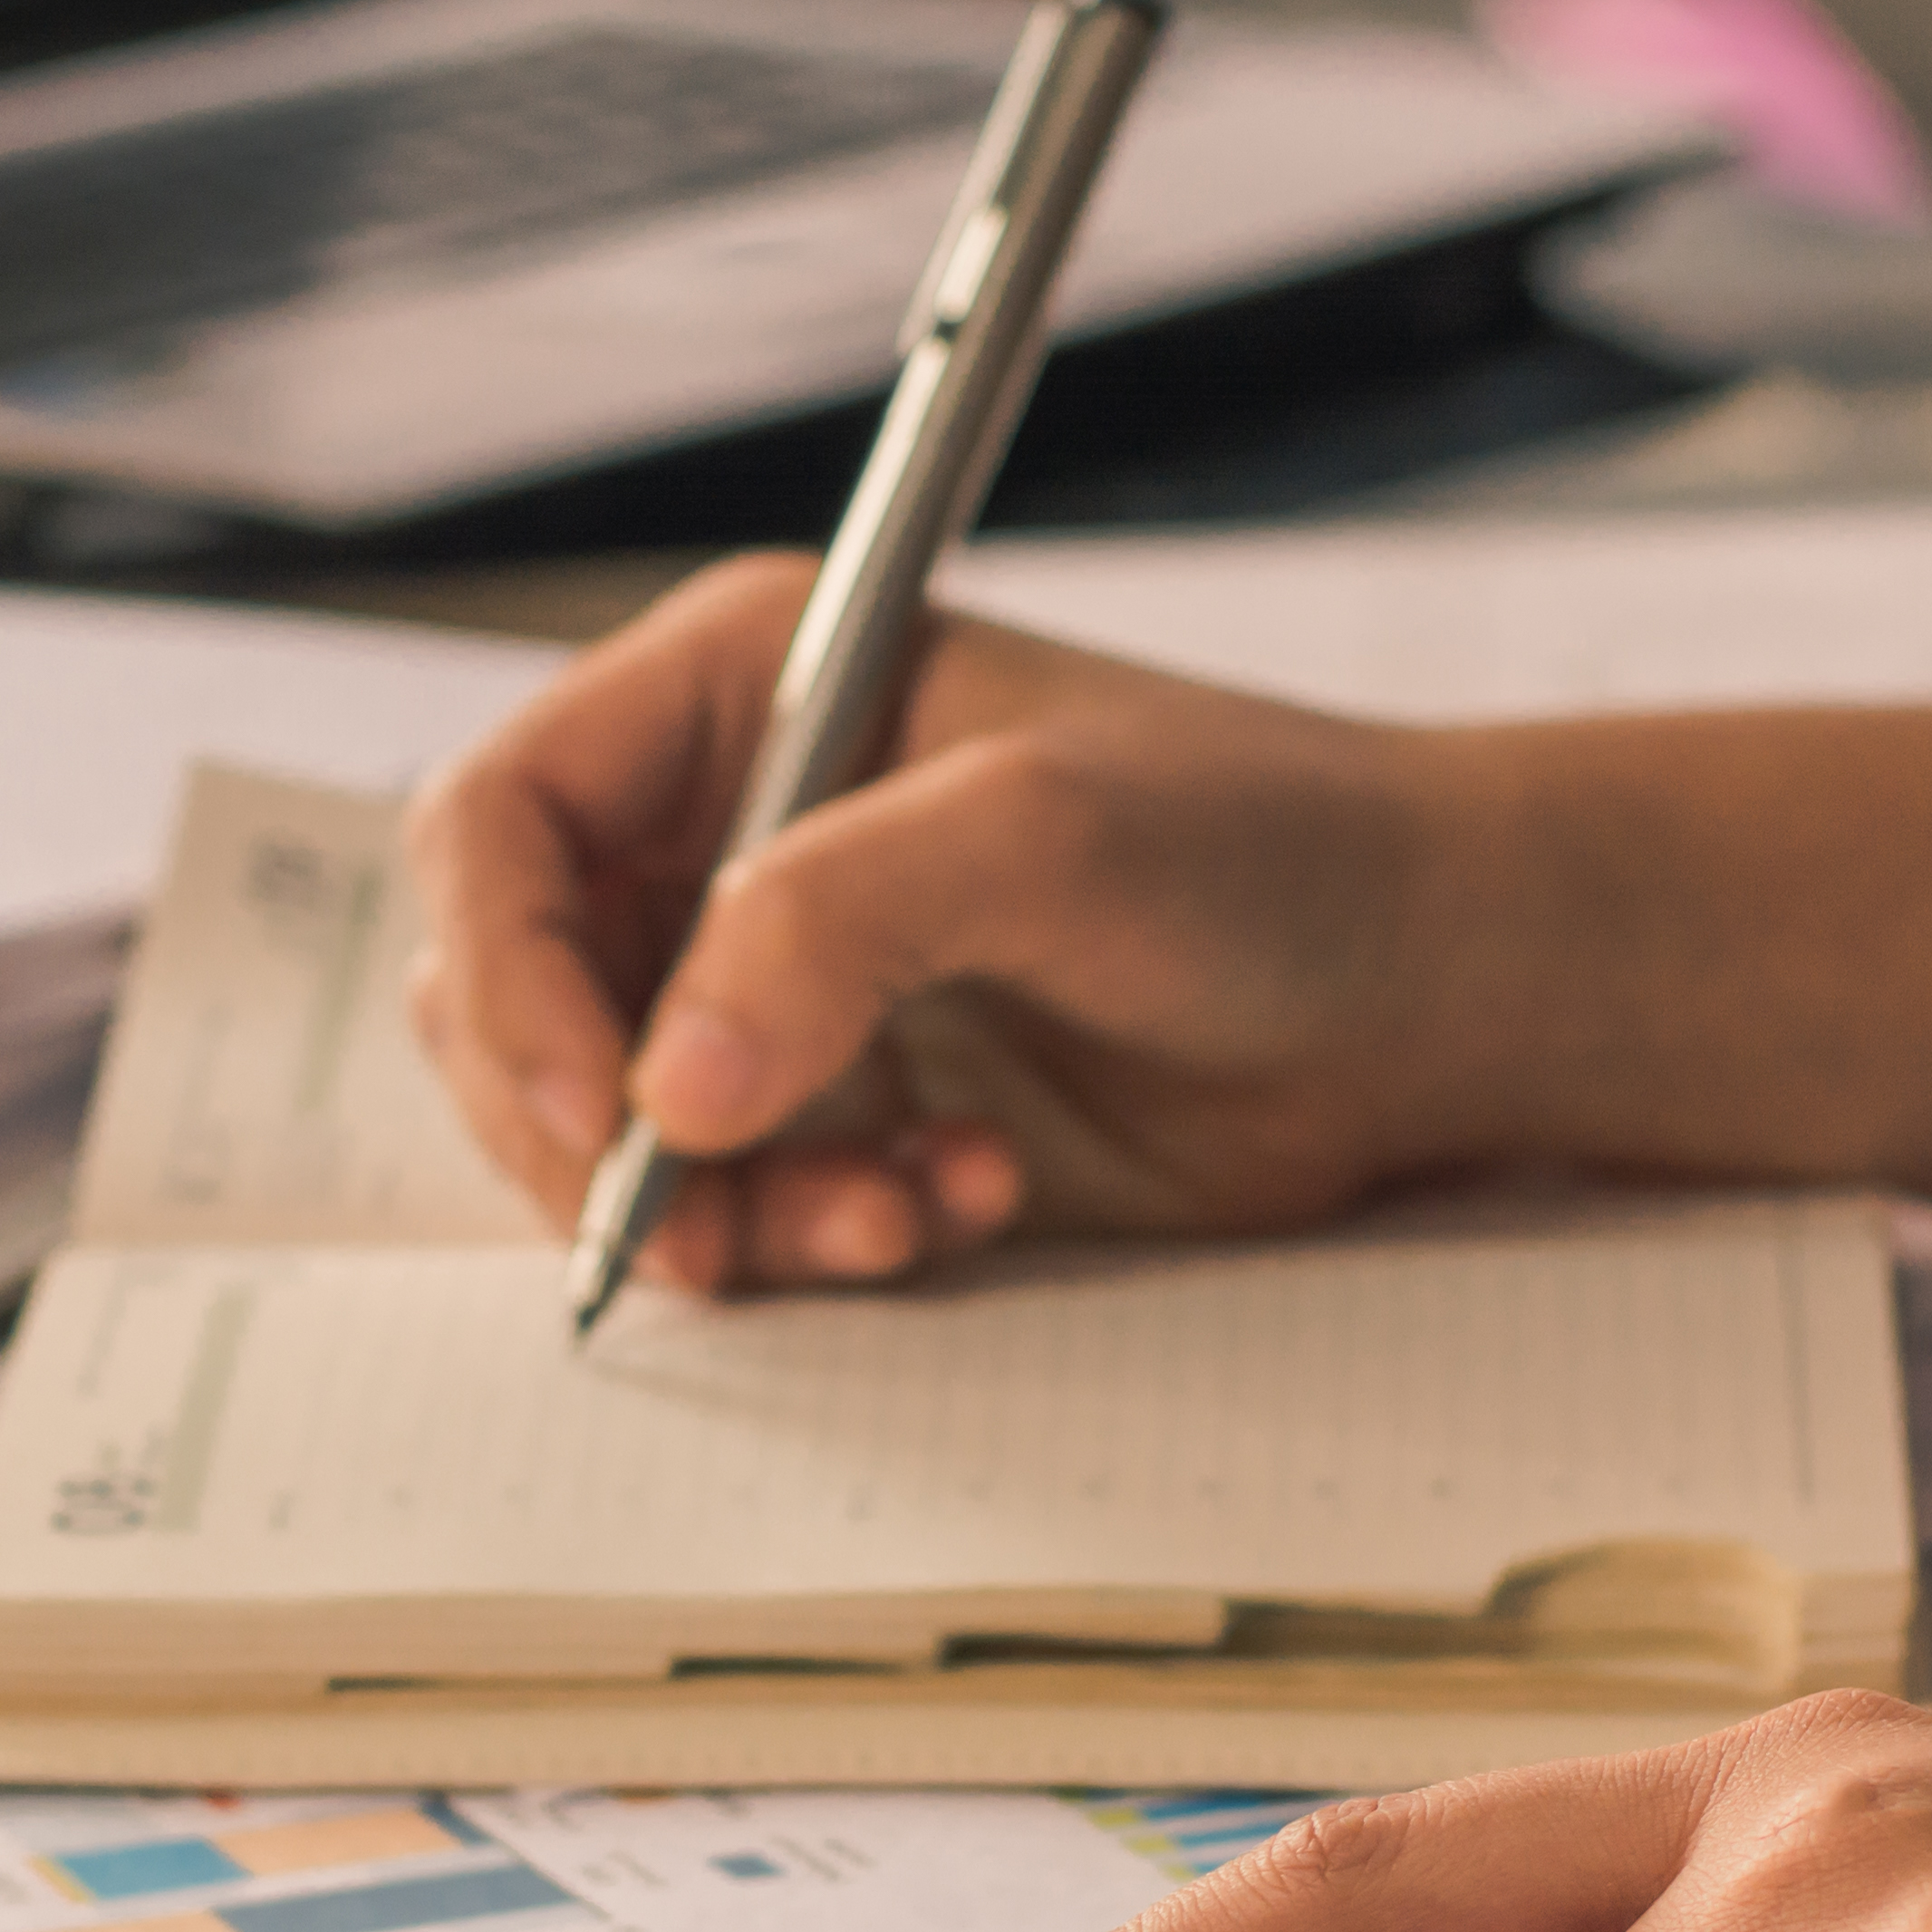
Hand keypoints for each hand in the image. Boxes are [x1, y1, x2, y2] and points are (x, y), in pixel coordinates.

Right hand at [400, 554, 1504, 1292]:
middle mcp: (732, 827)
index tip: (599, 1116)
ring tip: (888, 1221)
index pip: (501, 827)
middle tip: (689, 1239)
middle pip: (513, 996)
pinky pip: (736, 1206)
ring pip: (616, 1130)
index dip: (507, 976)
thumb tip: (670, 1089)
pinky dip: (817, 1240)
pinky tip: (966, 1206)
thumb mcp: (1049, 839)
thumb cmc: (1269, 850)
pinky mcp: (848, 1105)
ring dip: (724, 1212)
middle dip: (590, 1136)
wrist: (1430, 990)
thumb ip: (838, 924)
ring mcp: (782, 977)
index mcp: (743, 690)